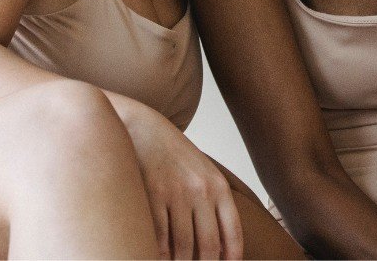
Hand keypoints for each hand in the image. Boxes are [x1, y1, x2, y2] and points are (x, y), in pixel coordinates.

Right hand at [126, 107, 243, 259]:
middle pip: (207, 246)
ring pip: (181, 247)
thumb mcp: (203, 173)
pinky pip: (158, 238)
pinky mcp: (151, 195)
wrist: (144, 129)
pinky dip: (158, 252)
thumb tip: (221, 247)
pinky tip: (157, 254)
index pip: (232, 232)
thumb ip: (214, 204)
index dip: (232, 257)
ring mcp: (176, 193)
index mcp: (218, 186)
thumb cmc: (175, 156)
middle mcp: (201, 190)